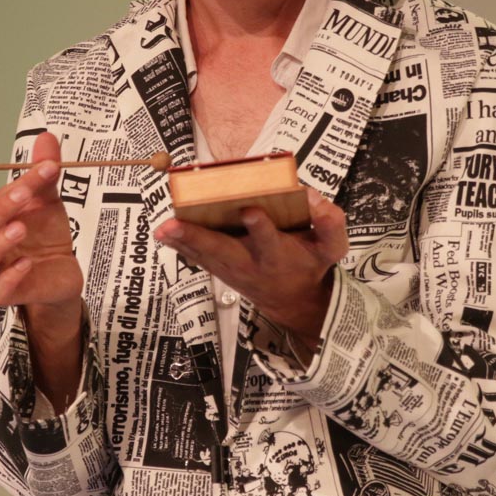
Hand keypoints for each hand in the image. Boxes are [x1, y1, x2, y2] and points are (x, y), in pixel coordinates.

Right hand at [0, 132, 82, 310]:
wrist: (64, 275)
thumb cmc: (48, 238)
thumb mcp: (50, 203)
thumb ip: (45, 175)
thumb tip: (46, 136)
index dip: (18, 184)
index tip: (47, 168)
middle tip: (23, 194)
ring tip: (19, 228)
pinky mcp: (12, 296)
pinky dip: (9, 278)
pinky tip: (27, 263)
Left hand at [154, 187, 348, 345]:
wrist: (295, 299)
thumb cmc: (310, 264)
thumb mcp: (332, 248)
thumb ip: (330, 222)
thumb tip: (310, 195)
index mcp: (279, 255)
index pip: (270, 241)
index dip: (261, 228)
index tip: (252, 210)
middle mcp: (252, 263)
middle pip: (223, 251)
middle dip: (199, 238)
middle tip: (173, 226)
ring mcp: (233, 270)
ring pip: (205, 256)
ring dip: (183, 242)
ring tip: (163, 229)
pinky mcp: (221, 270)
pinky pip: (198, 259)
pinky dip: (182, 246)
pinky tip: (164, 233)